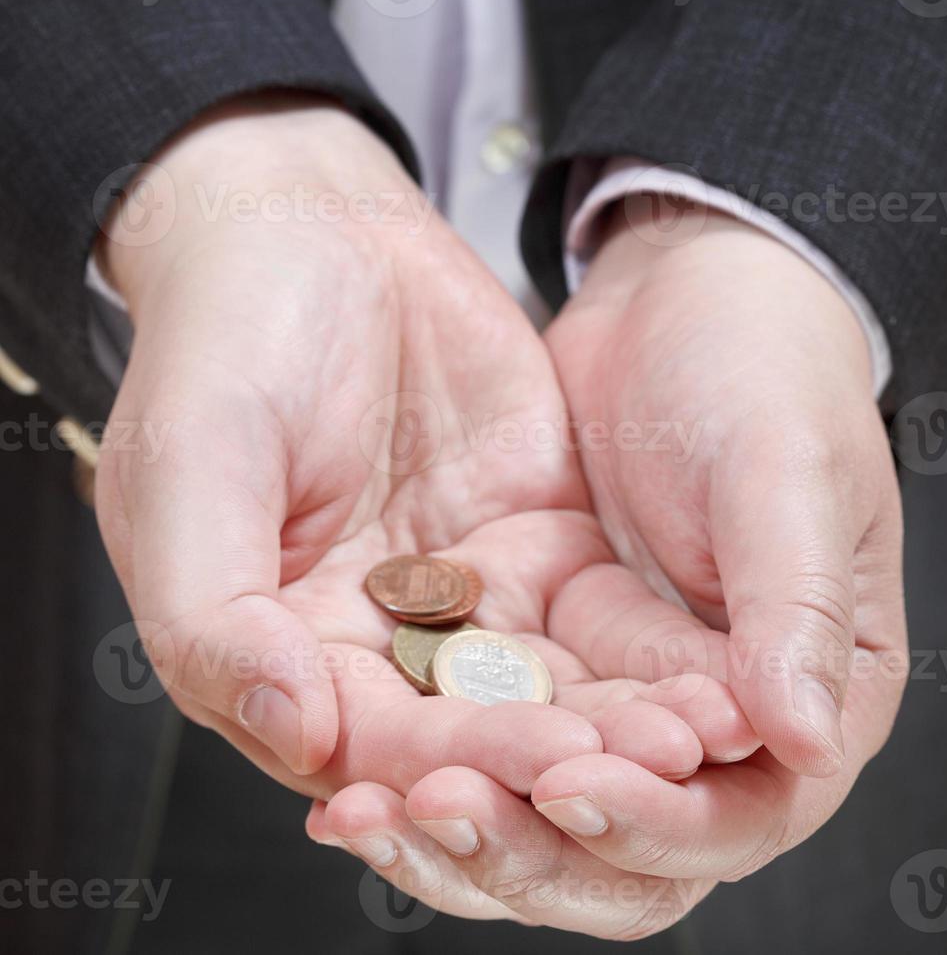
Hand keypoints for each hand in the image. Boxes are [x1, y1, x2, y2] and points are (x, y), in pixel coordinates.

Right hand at [95, 101, 753, 812]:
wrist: (316, 229)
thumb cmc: (229, 338)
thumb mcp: (191, 467)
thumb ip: (213, 614)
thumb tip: (292, 730)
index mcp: (278, 645)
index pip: (365, 741)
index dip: (453, 764)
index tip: (544, 767)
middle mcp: (372, 638)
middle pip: (467, 730)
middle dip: (560, 753)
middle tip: (657, 765)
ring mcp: (458, 591)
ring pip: (541, 684)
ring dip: (618, 717)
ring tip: (702, 732)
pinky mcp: (530, 540)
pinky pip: (589, 610)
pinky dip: (645, 651)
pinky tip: (706, 670)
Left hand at [306, 206, 908, 939]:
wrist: (685, 296)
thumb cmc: (768, 372)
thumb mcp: (791, 477)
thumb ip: (794, 607)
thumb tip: (800, 742)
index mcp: (805, 692)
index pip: (734, 812)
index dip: (653, 824)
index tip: (569, 790)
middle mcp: (709, 705)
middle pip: (620, 825)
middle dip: (529, 834)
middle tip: (440, 809)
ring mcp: (617, 668)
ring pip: (541, 771)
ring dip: (465, 791)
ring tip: (371, 796)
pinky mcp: (547, 620)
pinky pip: (487, 693)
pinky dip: (436, 718)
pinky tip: (360, 729)